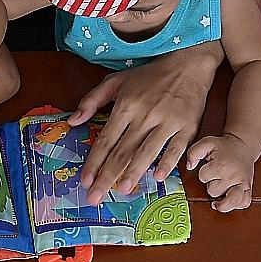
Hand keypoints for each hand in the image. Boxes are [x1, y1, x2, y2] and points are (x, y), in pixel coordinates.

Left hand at [70, 42, 218, 205]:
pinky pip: (176, 148)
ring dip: (134, 172)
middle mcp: (145, 115)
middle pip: (123, 151)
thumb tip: (72, 121)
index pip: (106, 140)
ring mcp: (167, 121)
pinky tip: (160, 176)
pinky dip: (169, 162)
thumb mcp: (116, 80)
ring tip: (122, 190)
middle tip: (96, 198)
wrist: (188, 64)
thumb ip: (92, 100)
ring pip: (147, 151)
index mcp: (125, 105)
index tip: (85, 181)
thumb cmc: (149, 76)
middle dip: (107, 176)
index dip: (94, 162)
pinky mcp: (187, 127)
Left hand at [185, 134, 255, 212]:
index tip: (208, 167)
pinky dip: (237, 205)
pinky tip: (230, 201)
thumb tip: (189, 166)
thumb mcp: (207, 143)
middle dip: (212, 185)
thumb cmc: (224, 146)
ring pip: (229, 202)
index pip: (203, 177)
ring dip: (222, 201)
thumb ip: (193, 152)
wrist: (243, 145)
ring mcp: (242, 183)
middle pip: (213, 191)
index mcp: (221, 166)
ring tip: (218, 201)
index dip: (203, 173)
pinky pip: (244, 203)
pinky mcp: (248, 188)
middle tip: (216, 176)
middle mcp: (233, 176)